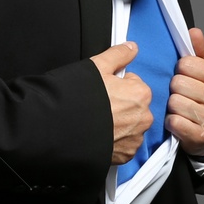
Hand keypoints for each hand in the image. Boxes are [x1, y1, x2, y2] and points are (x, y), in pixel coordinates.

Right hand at [89, 40, 153, 164]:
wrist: (60, 130)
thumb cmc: (78, 97)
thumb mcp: (96, 66)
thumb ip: (118, 55)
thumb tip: (132, 47)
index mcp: (141, 94)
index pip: (134, 85)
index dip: (116, 85)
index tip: (102, 90)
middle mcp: (143, 118)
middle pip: (134, 107)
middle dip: (121, 106)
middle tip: (98, 106)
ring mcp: (135, 139)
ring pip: (131, 126)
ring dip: (119, 124)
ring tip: (97, 122)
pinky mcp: (125, 156)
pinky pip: (125, 145)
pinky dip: (115, 141)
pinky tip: (99, 135)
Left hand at [167, 27, 203, 155]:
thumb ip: (198, 52)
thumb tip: (194, 32)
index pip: (186, 64)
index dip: (180, 70)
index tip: (185, 77)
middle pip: (178, 83)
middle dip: (174, 89)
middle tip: (181, 95)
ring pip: (174, 102)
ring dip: (171, 106)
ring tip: (180, 108)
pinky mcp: (201, 136)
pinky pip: (173, 122)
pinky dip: (171, 122)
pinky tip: (178, 122)